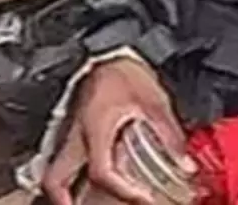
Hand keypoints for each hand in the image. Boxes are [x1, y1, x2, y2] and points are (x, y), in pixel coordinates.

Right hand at [41, 59, 189, 204]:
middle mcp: (76, 134)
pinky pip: (63, 157)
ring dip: (63, 190)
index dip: (123, 191)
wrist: (109, 47)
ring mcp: (70, 131)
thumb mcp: (153, 101)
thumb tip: (184, 163)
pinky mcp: (72, 126)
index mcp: (95, 128)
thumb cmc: (124, 69)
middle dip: (65, 201)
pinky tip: (87, 176)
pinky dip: (70, 174)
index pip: (102, 172)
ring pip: (53, 170)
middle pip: (55, 180)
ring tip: (81, 202)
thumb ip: (168, 135)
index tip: (143, 199)